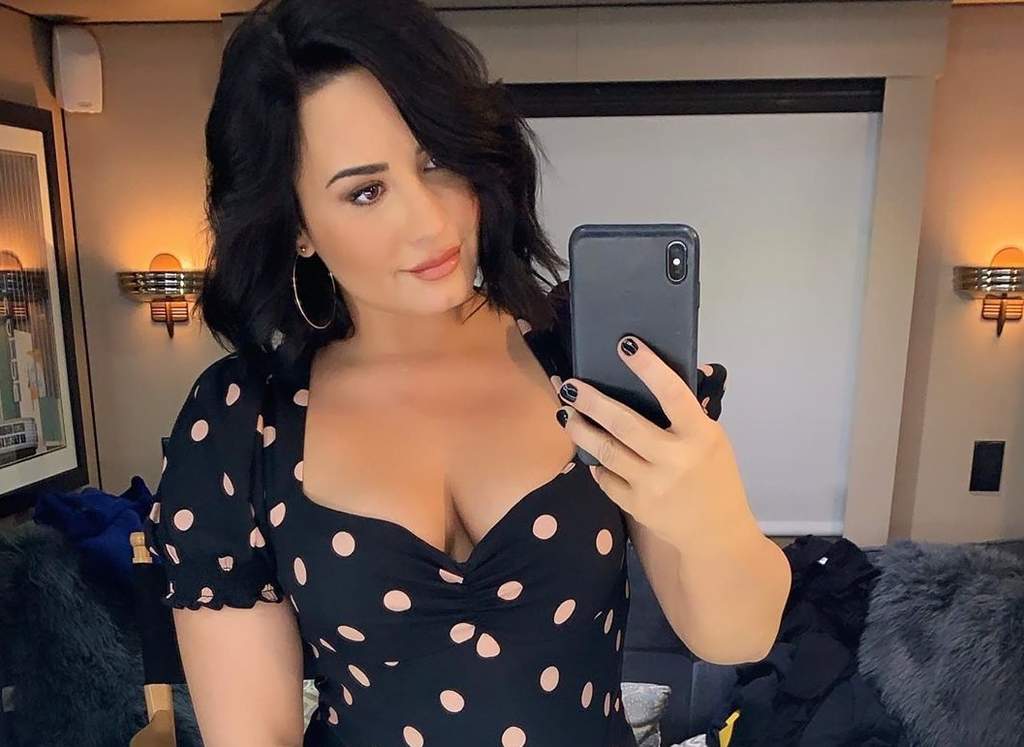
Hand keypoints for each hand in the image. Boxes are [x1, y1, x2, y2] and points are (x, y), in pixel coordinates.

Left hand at [552, 336, 734, 529]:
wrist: (716, 534)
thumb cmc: (715, 478)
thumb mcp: (713, 441)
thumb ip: (689, 414)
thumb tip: (668, 374)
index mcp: (700, 436)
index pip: (672, 394)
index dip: (648, 367)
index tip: (625, 344)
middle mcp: (675, 459)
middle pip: (624, 424)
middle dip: (591, 402)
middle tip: (569, 385)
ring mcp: (653, 485)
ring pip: (606, 451)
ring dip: (581, 430)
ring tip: (566, 414)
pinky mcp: (637, 506)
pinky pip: (606, 479)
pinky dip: (596, 464)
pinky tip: (589, 453)